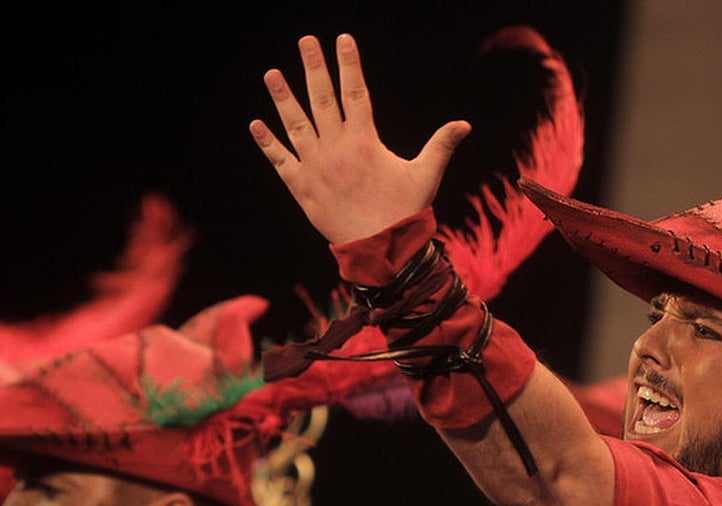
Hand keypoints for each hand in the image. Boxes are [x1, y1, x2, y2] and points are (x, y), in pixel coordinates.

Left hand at [250, 34, 470, 244]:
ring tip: (271, 73)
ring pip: (295, 125)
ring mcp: (315, 167)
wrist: (380, 249)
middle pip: (322, 99)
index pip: (355, 92)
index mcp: (364, 141)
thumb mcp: (426, 174)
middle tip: (305, 41)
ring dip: (283, 98)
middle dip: (314, 67)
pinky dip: (268, 143)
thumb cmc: (405, 211)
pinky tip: (256, 124)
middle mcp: (336, 149)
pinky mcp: (301, 187)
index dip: (349, 64)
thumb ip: (441, 145)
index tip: (342, 40)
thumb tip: (465, 124)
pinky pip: (280, 161)